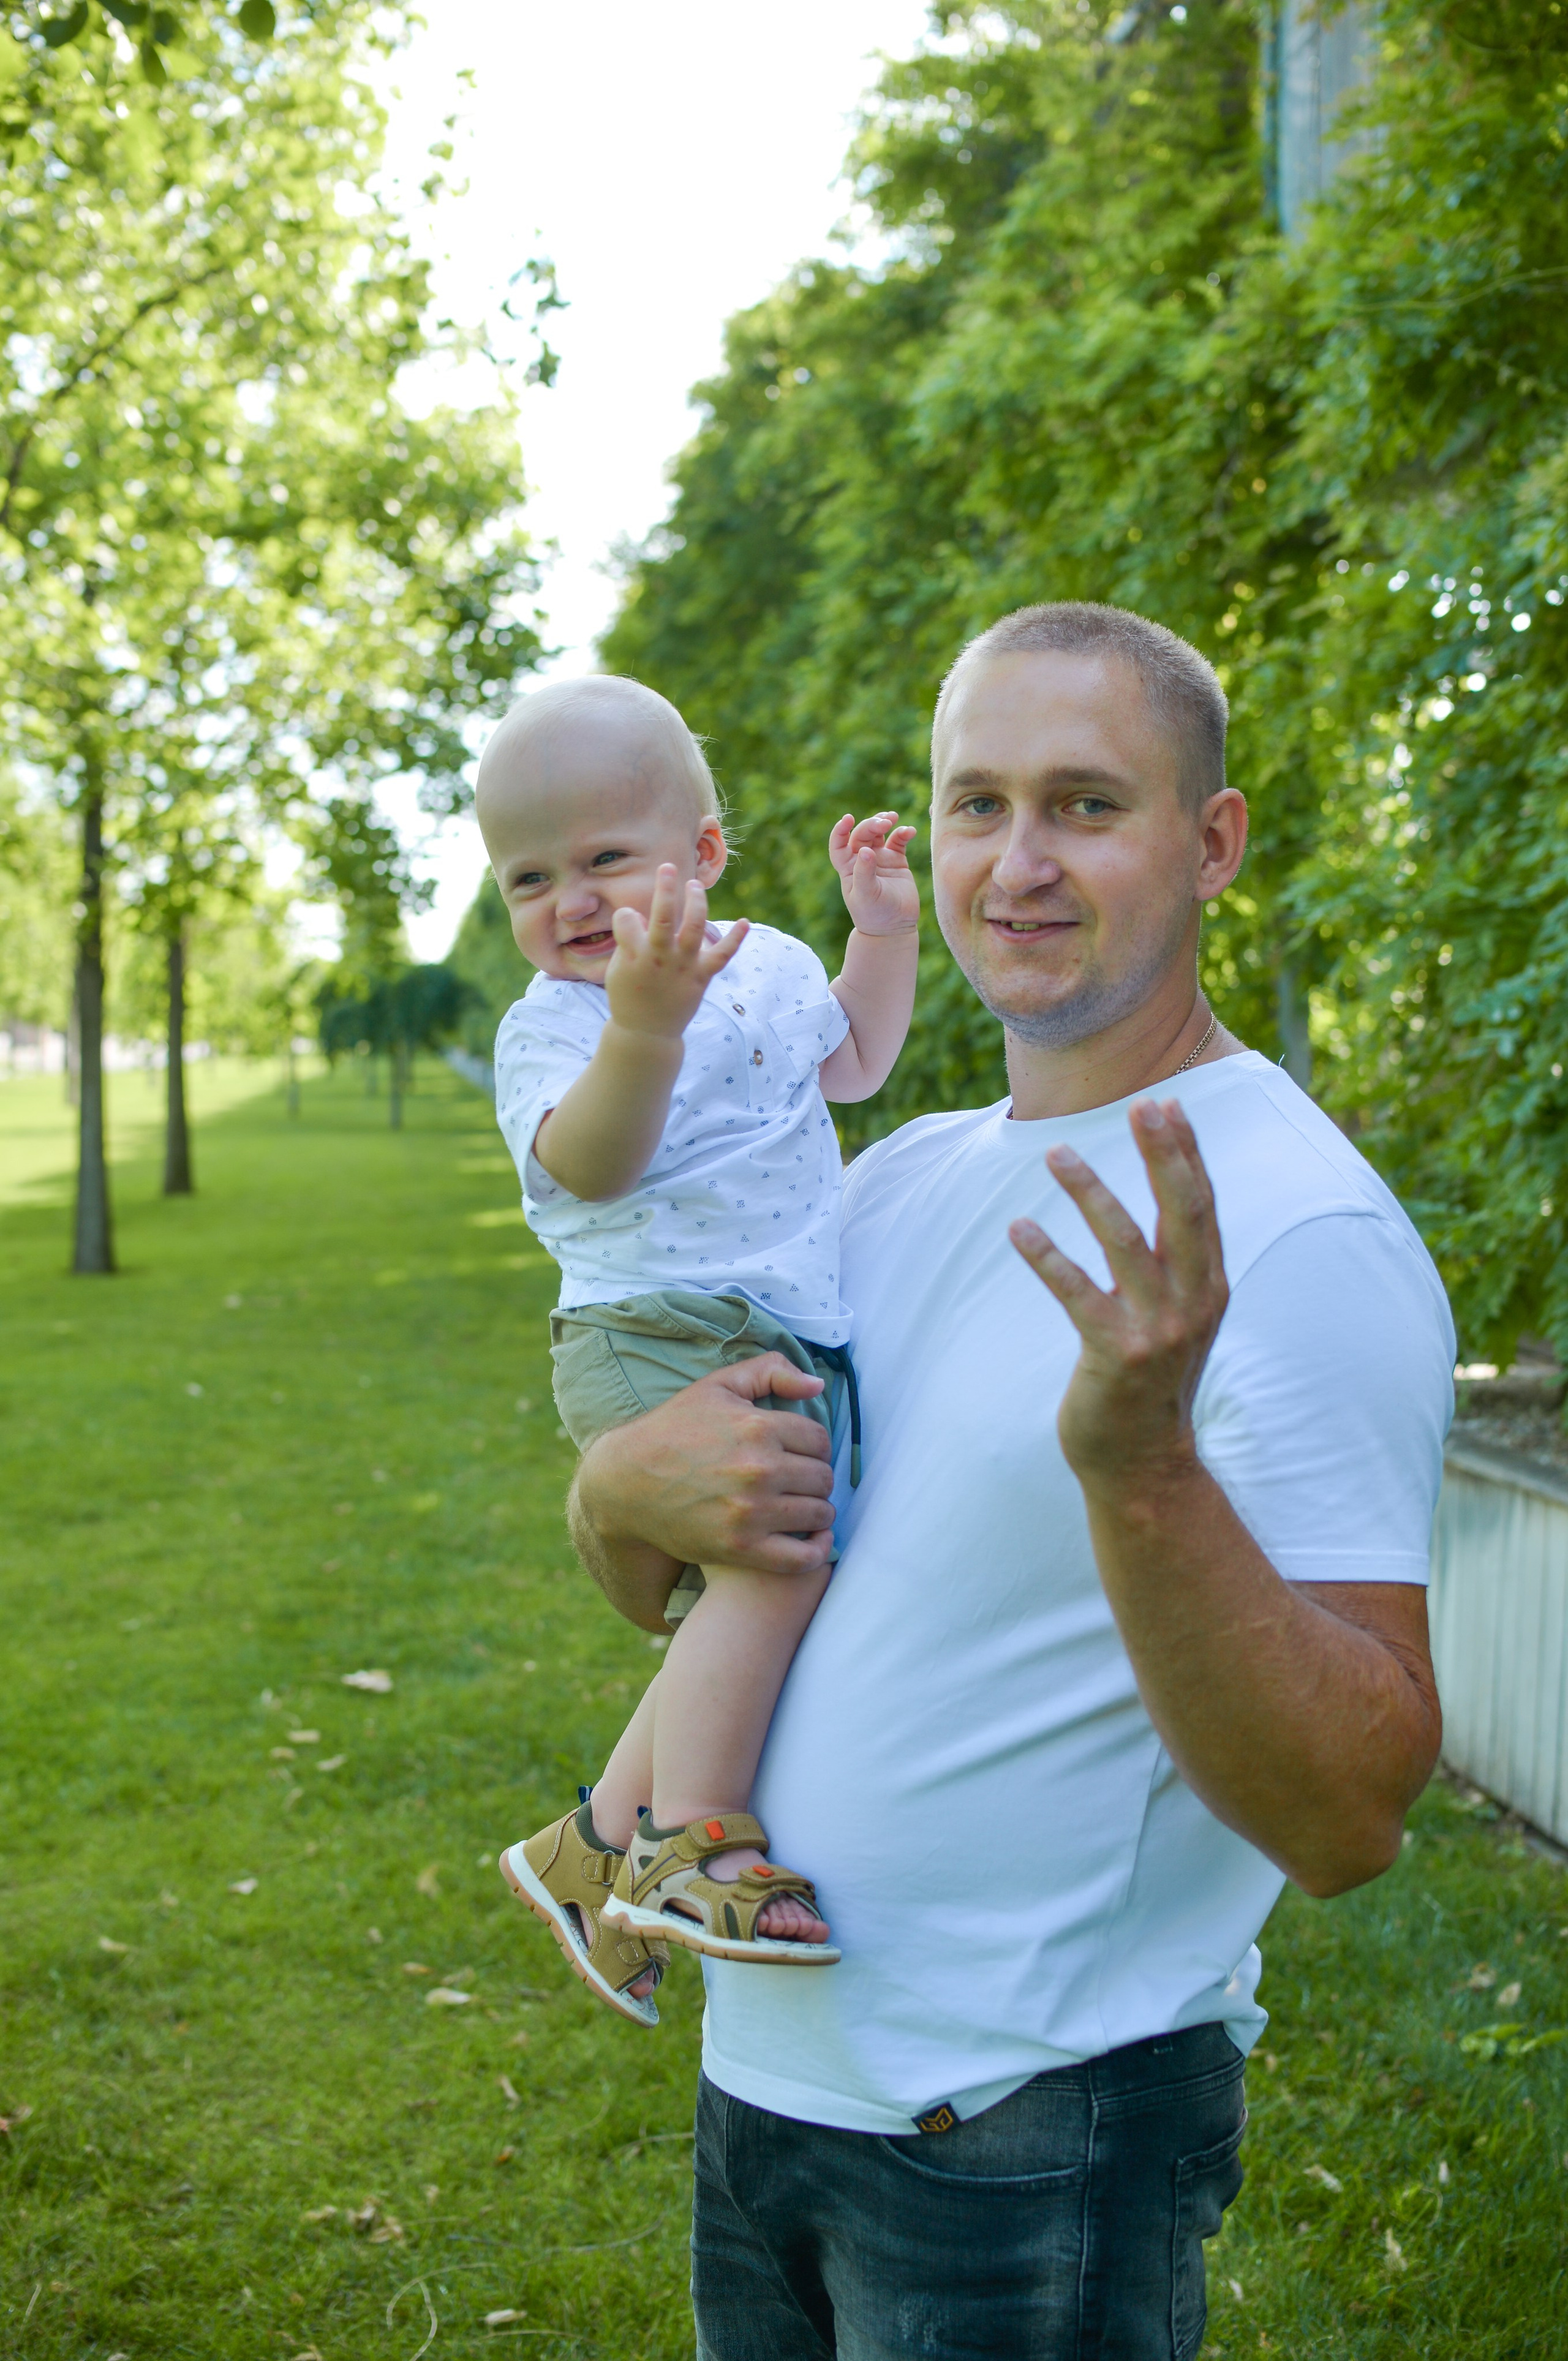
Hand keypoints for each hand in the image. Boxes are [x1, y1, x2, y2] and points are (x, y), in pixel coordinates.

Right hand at [577, 1354, 835, 1578]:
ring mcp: (751, 1512)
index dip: (814, 1447)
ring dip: (817, 1511)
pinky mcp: (741, 1548)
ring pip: (819, 1514)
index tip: (800, 1455)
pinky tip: (814, 1539)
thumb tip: (817, 1383)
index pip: (820, 1440)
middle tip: (800, 1482)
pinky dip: (818, 1550)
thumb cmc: (672, 1430)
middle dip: (816, 1478)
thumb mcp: (717, 1386)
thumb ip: (770, 1372)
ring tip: (802, 1507)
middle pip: (823, 1478)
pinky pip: (803, 1557)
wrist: (624, 1482)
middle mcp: (759, 1469)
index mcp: (758, 1427)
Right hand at [605, 864, 748, 1039]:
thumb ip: (629, 941)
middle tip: (668, 867)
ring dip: (697, 902)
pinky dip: (735, 938)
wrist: (647, 1033)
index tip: (629, 925)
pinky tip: (746, 921)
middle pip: (663, 915)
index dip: (627, 917)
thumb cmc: (628, 996)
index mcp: (633, 955)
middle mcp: (659, 957)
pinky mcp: (701, 977)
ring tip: (694, 885)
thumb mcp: (618, 968)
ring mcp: (682, 967)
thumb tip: (643, 915)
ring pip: (694, 927)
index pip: (627, 918)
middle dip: (665, 888)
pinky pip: (722, 955)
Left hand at [829, 812, 918, 937]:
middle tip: (884, 823)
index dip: (840, 830)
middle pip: (862, 834)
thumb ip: (865, 873)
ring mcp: (880, 859)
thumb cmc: (874, 914)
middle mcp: (862, 860)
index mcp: (848, 868)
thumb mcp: (866, 895)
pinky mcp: (897, 861)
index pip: (839, 844)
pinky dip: (903, 833)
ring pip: (878, 833)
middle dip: (871, 824)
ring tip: (892, 818)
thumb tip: (866, 850)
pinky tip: (909, 831)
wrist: (894, 927)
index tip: (848, 819)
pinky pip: (899, 841)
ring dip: (883, 822)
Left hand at [1008, 1099, 1227, 1492]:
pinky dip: (1047, 1256)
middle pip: (1182, 1212)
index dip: (1187, 1153)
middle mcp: (1193, 1303)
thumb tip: (1169, 1197)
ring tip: (1056, 1153)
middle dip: (1162, 1155)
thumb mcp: (1179, 1318)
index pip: (1203, 1206)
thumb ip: (1178, 1265)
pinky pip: (1077, 1293)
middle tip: (1141, 1106)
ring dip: (1091, 1191)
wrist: (1143, 1463)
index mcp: (1211, 1287)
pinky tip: (1019, 1228)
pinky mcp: (1115, 1355)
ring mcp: (1157, 1330)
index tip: (1167, 1105)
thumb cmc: (1150, 1382)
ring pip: (1126, 1243)